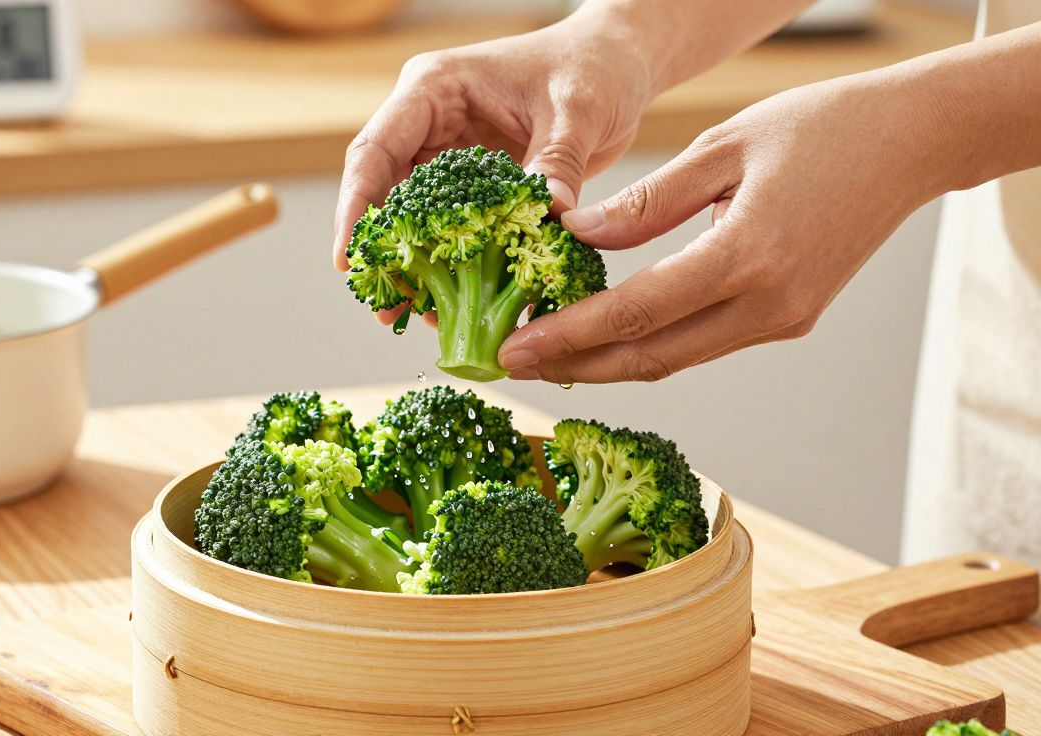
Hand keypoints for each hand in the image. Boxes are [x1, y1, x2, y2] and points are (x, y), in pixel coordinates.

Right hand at [331, 18, 656, 322]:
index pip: (376, 150)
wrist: (619, 64)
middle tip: (386, 309)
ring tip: (419, 318)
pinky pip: (454, 232)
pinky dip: (455, 268)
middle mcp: (431, 125)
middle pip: (384, 194)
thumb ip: (559, 159)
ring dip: (416, 269)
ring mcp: (450, 157)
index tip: (349, 259)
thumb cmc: (592, 66)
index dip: (356, 206)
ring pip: (415, 221)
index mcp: (435, 90)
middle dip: (384, 254)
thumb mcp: (578, 110)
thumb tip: (551, 212)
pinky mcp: (476, 188)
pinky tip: (460, 305)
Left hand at [497, 72, 952, 382]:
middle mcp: (768, 305)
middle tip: (511, 366)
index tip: (511, 350)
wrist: (911, 142)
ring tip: (547, 353)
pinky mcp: (790, 320)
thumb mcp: (720, 148)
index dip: (567, 337)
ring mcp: (783, 320)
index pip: (634, 314)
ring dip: (609, 362)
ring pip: (677, 358)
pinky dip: (651, 344)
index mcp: (747, 256)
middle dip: (574, 366)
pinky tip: (608, 336)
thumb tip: (576, 238)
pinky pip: (704, 342)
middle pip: (651, 357)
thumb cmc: (819, 127)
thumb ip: (647, 204)